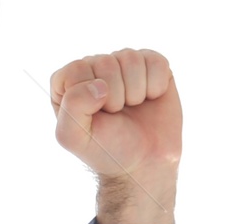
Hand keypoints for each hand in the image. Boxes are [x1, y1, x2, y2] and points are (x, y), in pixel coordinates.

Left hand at [49, 48, 179, 223]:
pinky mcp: (151, 65)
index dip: (88, 96)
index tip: (96, 116)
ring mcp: (124, 64)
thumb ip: (72, 107)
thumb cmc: (105, 150)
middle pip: (106, 63)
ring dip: (135, 92)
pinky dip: (156, 86)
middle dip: (115, 97)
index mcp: (68, 83)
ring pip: (131, 59)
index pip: (76, 70)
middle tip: (116, 115)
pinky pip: (156, 62)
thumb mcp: (74, 137)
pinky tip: (150, 99)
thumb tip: (99, 84)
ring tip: (132, 108)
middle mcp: (95, 68)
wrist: (143, 163)